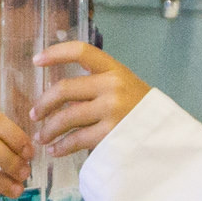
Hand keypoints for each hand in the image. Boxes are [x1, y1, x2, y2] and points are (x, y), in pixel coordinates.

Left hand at [31, 43, 152, 156]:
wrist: (166, 134)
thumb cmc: (139, 109)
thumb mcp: (123, 86)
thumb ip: (95, 85)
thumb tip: (56, 97)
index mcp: (114, 68)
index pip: (80, 51)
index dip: (55, 53)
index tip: (36, 60)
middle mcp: (112, 85)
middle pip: (64, 89)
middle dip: (43, 104)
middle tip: (34, 115)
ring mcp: (112, 109)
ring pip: (66, 117)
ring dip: (48, 129)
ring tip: (41, 136)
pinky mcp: (110, 133)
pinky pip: (75, 139)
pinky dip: (61, 146)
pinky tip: (55, 149)